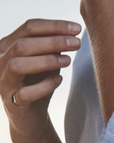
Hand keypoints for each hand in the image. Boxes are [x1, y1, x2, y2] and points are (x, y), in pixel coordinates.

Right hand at [0, 18, 81, 142]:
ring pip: (17, 65)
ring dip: (46, 61)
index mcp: (8, 45)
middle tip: (77, 43)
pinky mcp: (12, 102)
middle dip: (53, 41)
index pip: (29, 28)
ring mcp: (3, 82)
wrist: (31, 117)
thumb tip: (72, 33)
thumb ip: (52, 48)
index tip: (77, 28)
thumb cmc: (38, 84)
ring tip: (68, 60)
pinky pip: (25, 93)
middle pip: (23, 44)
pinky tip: (59, 80)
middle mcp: (0, 61)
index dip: (54, 26)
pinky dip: (44, 85)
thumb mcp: (46, 62)